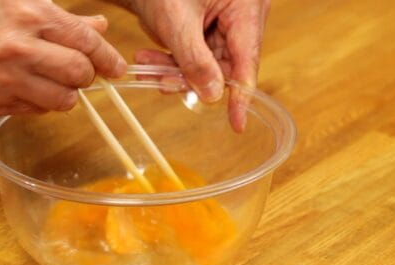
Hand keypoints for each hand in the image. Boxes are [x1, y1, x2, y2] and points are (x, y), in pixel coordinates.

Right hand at [0, 0, 126, 114]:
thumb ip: (56, 12)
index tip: (116, 65)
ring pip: (62, 101)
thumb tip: (94, 24)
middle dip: (88, 75)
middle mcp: (21, 50)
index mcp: (27, 13)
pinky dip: (38, 104)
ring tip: (54, 82)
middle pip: (80, 75)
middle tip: (82, 71)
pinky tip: (27, 89)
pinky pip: (32, 112)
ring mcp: (5, 82)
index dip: (108, 56)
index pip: (87, 42)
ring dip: (65, 93)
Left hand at [129, 0, 269, 131]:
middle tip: (161, 81)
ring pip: (207, 66)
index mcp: (247, 7)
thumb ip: (194, 60)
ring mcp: (225, 25)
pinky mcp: (208, 32)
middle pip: (225, 66)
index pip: (247, 60)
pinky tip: (150, 59)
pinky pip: (196, 58)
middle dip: (191, 77)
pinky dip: (173, 62)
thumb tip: (213, 96)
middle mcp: (242, 17)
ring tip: (146, 64)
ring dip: (175, 70)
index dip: (241, 95)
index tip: (237, 124)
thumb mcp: (176, 21)